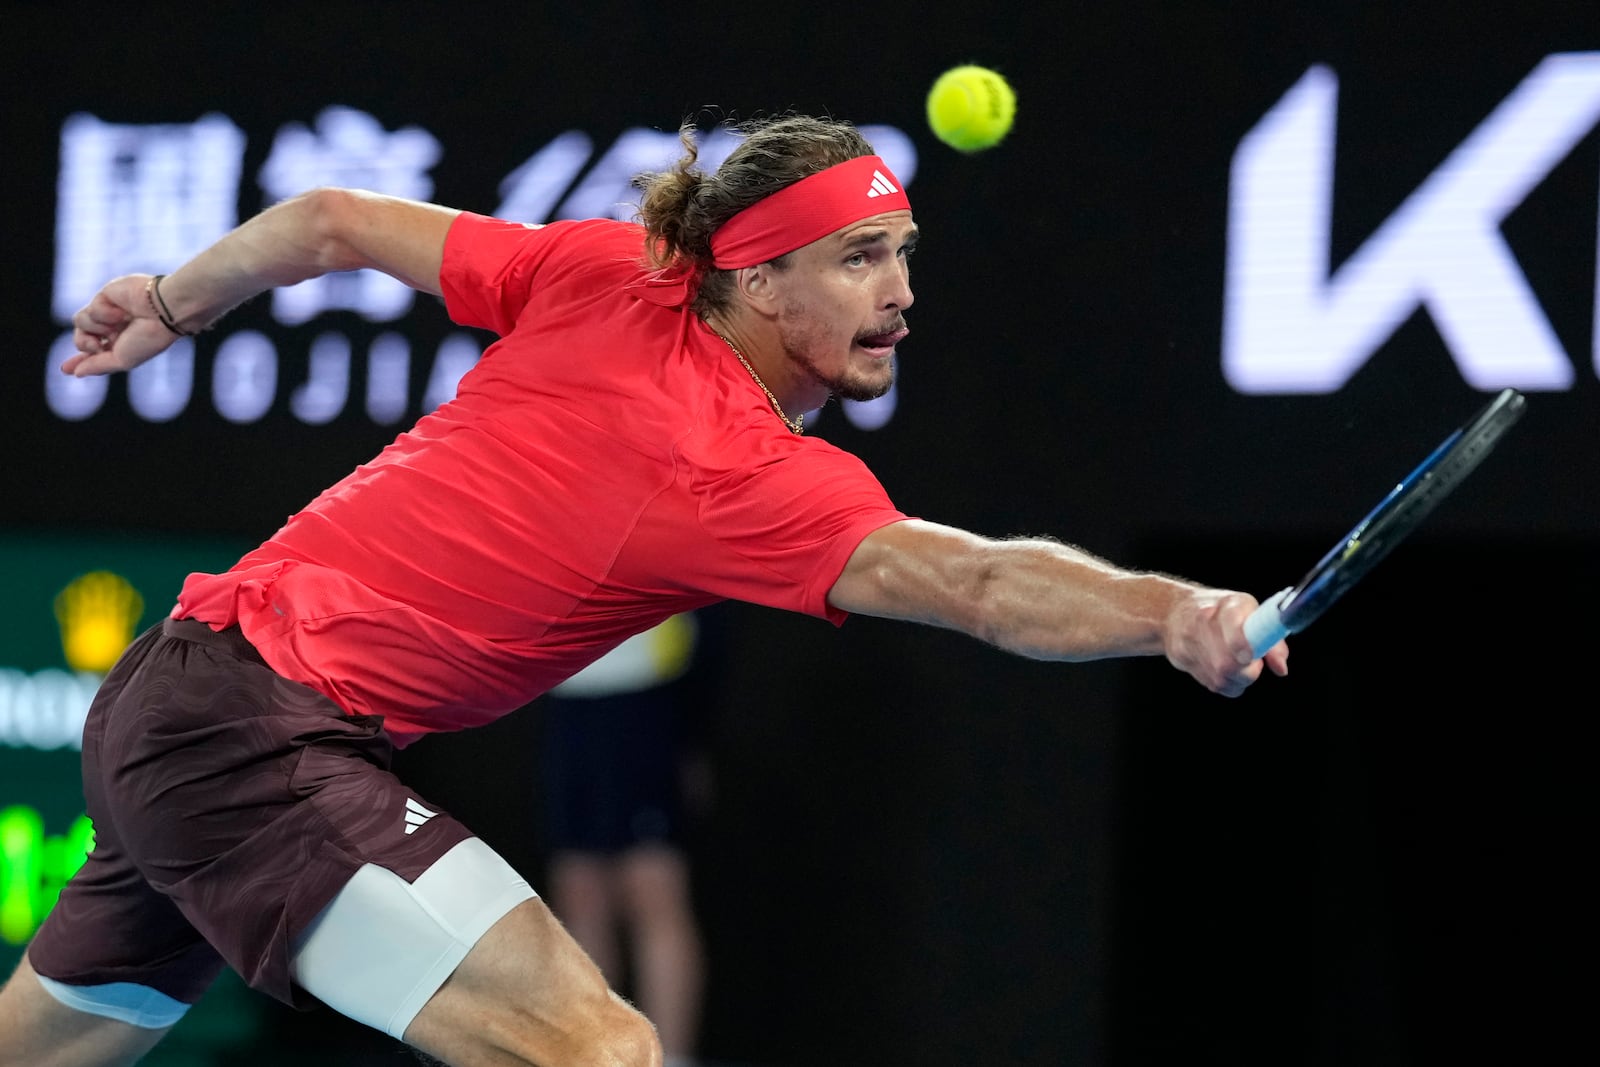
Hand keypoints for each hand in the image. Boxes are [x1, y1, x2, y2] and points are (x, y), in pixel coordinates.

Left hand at [61, 274, 184, 377]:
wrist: (162, 311)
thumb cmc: (149, 337)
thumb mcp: (123, 360)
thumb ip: (98, 366)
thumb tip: (76, 373)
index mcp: (120, 343)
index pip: (94, 353)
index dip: (80, 361)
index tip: (65, 369)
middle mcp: (113, 327)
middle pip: (81, 338)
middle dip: (85, 344)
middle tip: (98, 346)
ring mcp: (108, 310)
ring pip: (79, 323)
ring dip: (95, 329)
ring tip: (115, 326)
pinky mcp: (105, 295)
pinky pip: (88, 309)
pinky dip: (104, 314)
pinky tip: (121, 311)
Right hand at [1164, 589, 1288, 696]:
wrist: (1175, 612)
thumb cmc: (1222, 613)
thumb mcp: (1250, 614)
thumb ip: (1271, 639)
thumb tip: (1280, 668)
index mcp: (1228, 604)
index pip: (1232, 621)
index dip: (1240, 642)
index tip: (1249, 657)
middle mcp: (1205, 620)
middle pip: (1226, 662)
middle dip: (1247, 672)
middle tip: (1254, 664)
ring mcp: (1190, 641)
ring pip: (1221, 678)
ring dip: (1238, 679)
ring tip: (1240, 666)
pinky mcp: (1182, 659)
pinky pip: (1213, 684)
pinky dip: (1226, 683)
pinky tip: (1224, 670)